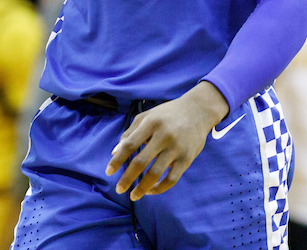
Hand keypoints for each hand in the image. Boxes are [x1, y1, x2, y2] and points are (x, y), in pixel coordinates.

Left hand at [105, 82, 227, 200]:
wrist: (198, 111)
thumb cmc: (166, 115)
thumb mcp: (146, 117)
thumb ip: (130, 133)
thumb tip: (114, 152)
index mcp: (150, 123)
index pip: (129, 145)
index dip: (117, 160)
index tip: (108, 172)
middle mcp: (163, 136)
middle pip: (141, 161)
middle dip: (128, 178)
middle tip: (119, 189)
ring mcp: (176, 148)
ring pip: (156, 173)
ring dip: (143, 187)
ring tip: (134, 196)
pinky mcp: (187, 159)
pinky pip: (172, 178)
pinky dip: (161, 187)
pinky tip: (151, 190)